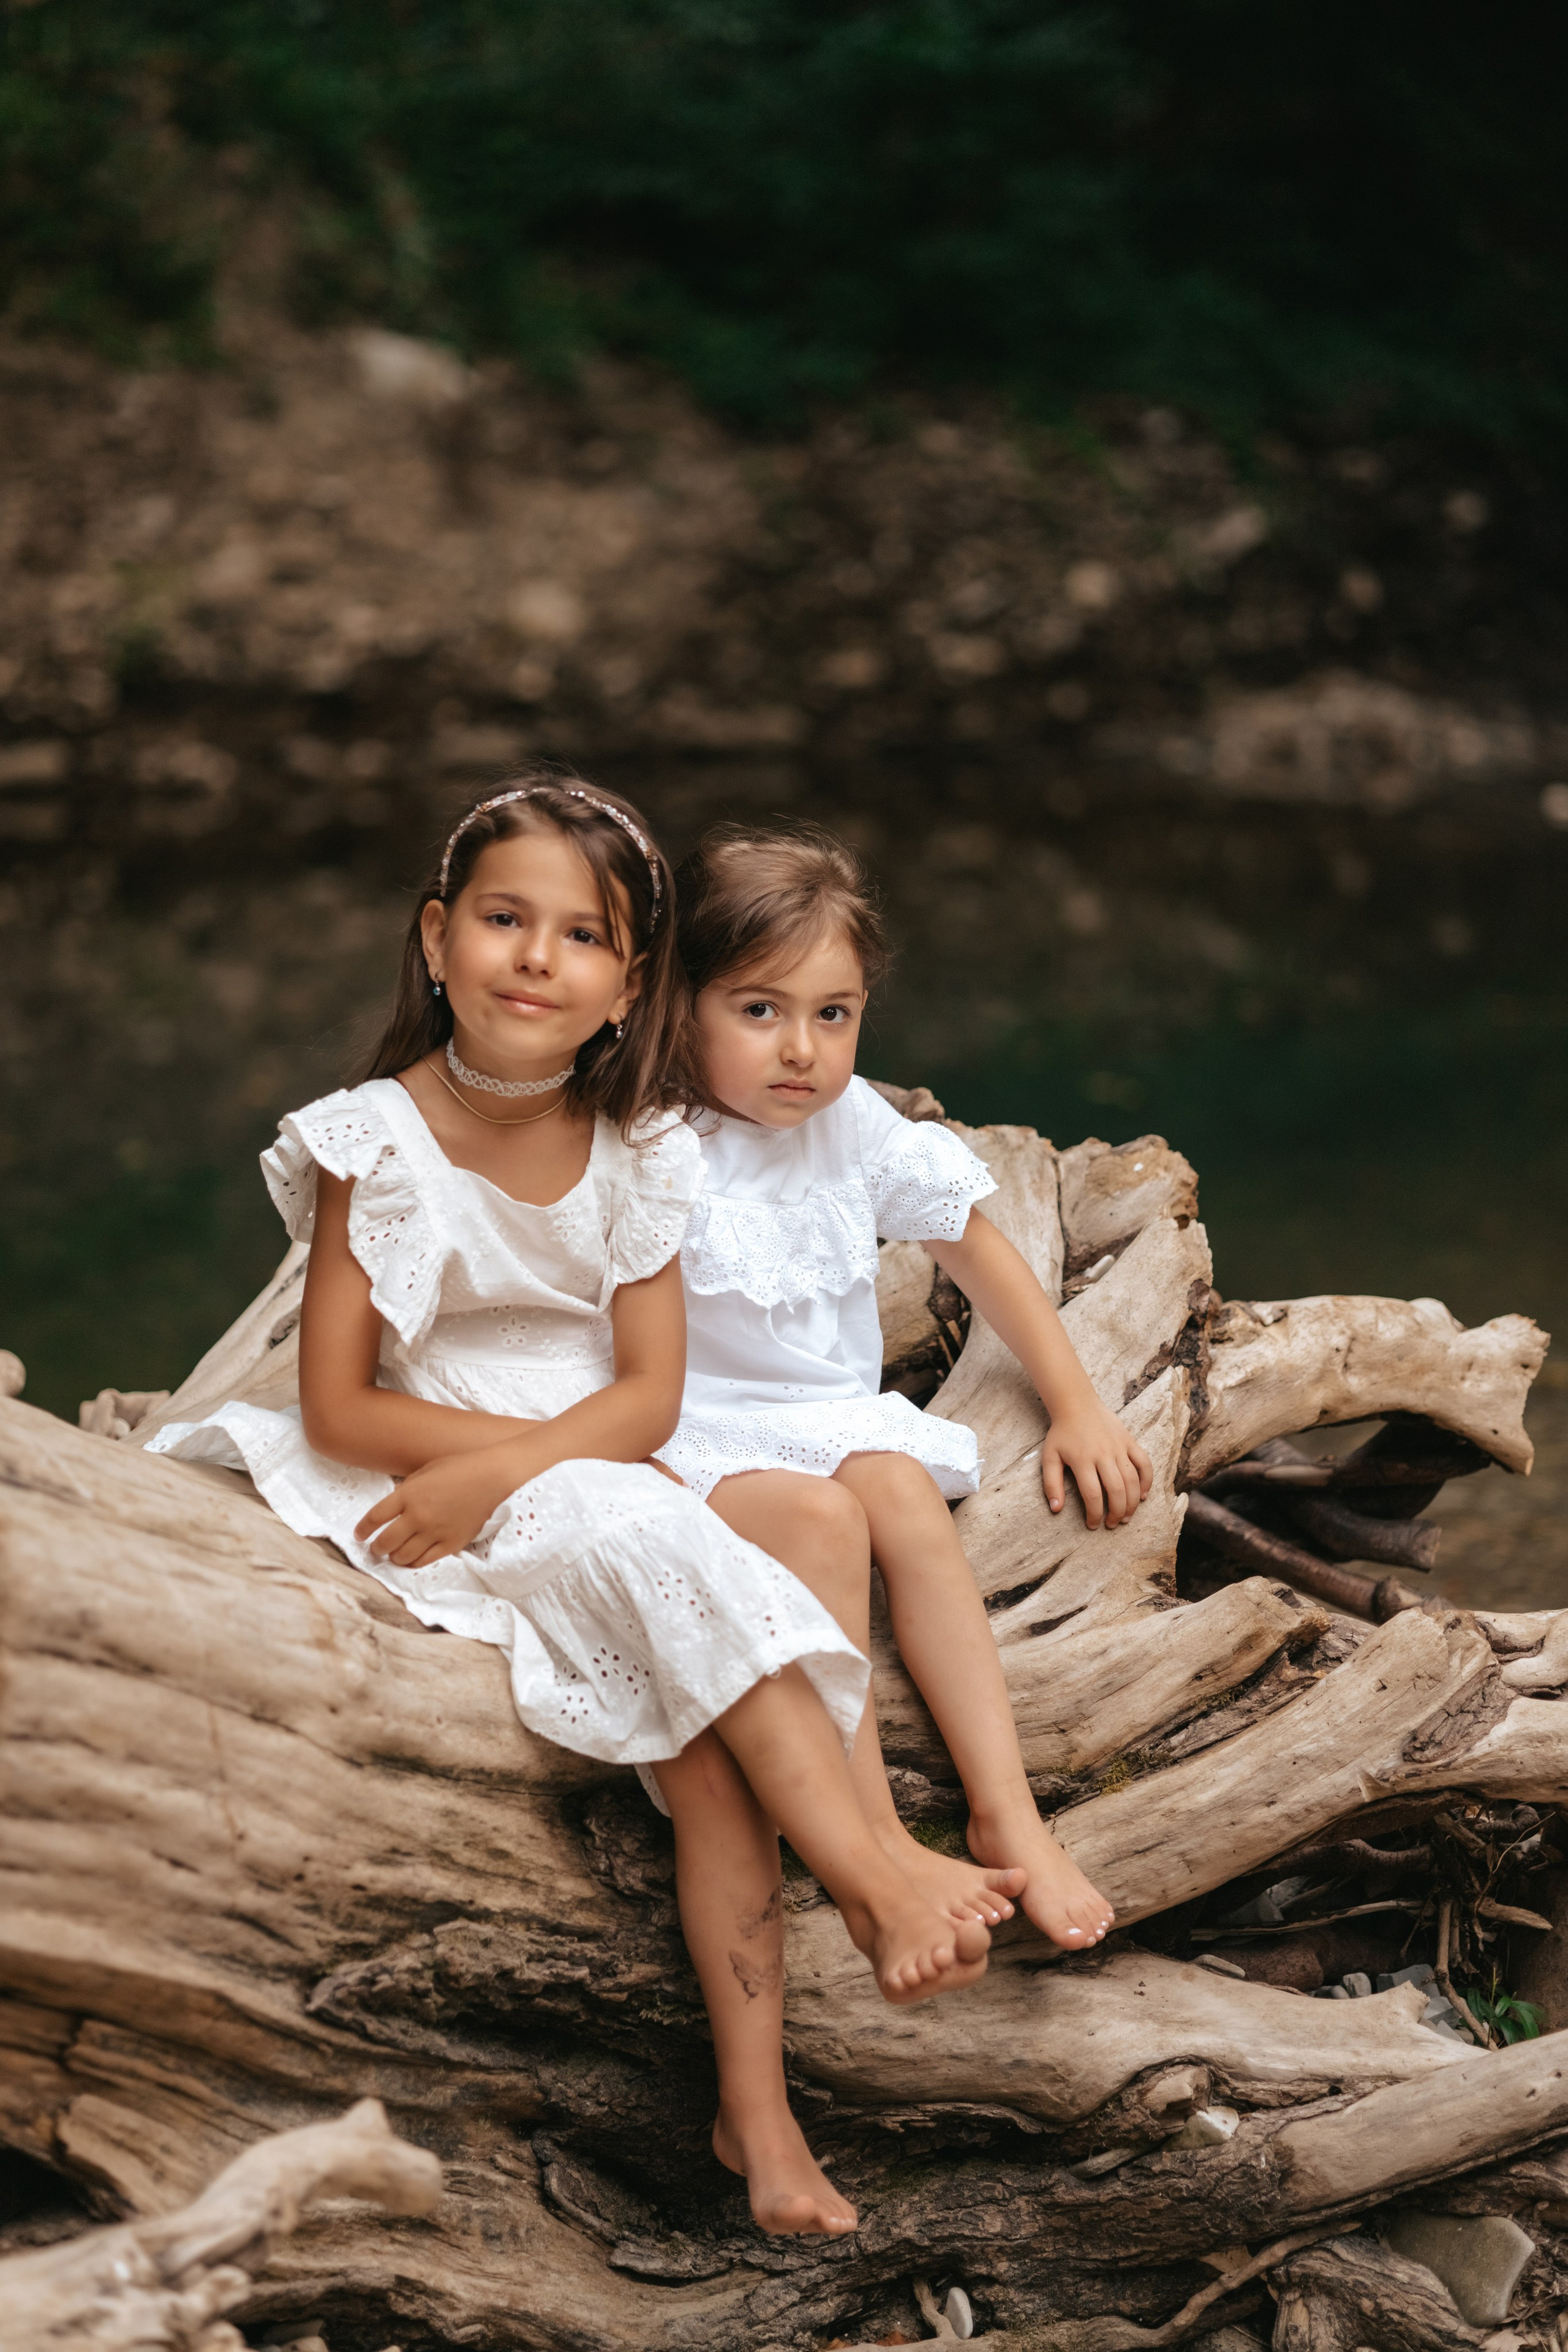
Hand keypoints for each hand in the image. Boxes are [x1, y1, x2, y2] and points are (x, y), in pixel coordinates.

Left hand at [354, 1451, 515, 1568]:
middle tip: (375, 1548)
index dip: (362, 1530)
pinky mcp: (451, 1544)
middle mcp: (418, 1516)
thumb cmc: (460, 1468)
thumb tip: (391, 1510)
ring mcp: (435, 1532)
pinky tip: (411, 1558)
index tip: (359, 1535)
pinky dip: (413, 1562)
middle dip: (376, 1548)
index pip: (374, 1518)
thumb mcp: (425, 1471)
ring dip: (393, 1557)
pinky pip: (424, 1561)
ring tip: (393, 1554)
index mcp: (408, 1494)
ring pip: (402, 1556)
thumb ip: (406, 1491)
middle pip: (385, 1542)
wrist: (494, 1477)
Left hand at [1041, 1403, 1153, 1529]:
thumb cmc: (1062, 1434)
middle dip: (1117, 1512)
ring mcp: (1119, 1447)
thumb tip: (1056, 1509)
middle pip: (1116, 1490)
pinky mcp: (1129, 1441)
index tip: (1093, 1525)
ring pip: (1132, 1480)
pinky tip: (1143, 1496)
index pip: (1093, 1495)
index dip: (1095, 1514)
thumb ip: (1051, 1484)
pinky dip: (1147, 1481)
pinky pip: (1144, 1463)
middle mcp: (1103, 1454)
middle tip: (1113, 1524)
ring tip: (1127, 1517)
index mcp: (1082, 1460)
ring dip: (1132, 1502)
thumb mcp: (1049, 1458)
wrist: (1077, 1404)